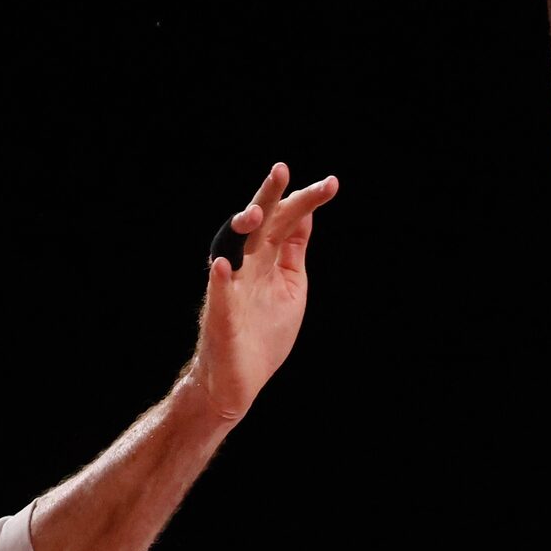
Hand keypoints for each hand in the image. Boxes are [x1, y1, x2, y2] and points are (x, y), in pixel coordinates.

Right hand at [190, 163, 338, 422]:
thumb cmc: (263, 333)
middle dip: (268, 197)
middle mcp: (248, 265)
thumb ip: (294, 251)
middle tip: (281, 169)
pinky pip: (219, 294)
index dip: (306, 202)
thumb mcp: (290, 285)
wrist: (238, 381)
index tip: (332, 184)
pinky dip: (221, 278)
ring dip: (240, 229)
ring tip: (253, 212)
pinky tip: (225, 264)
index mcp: (267, 258)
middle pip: (258, 224)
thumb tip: (306, 215)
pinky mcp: (221, 316)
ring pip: (233, 249)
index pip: (287, 221)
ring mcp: (233, 288)